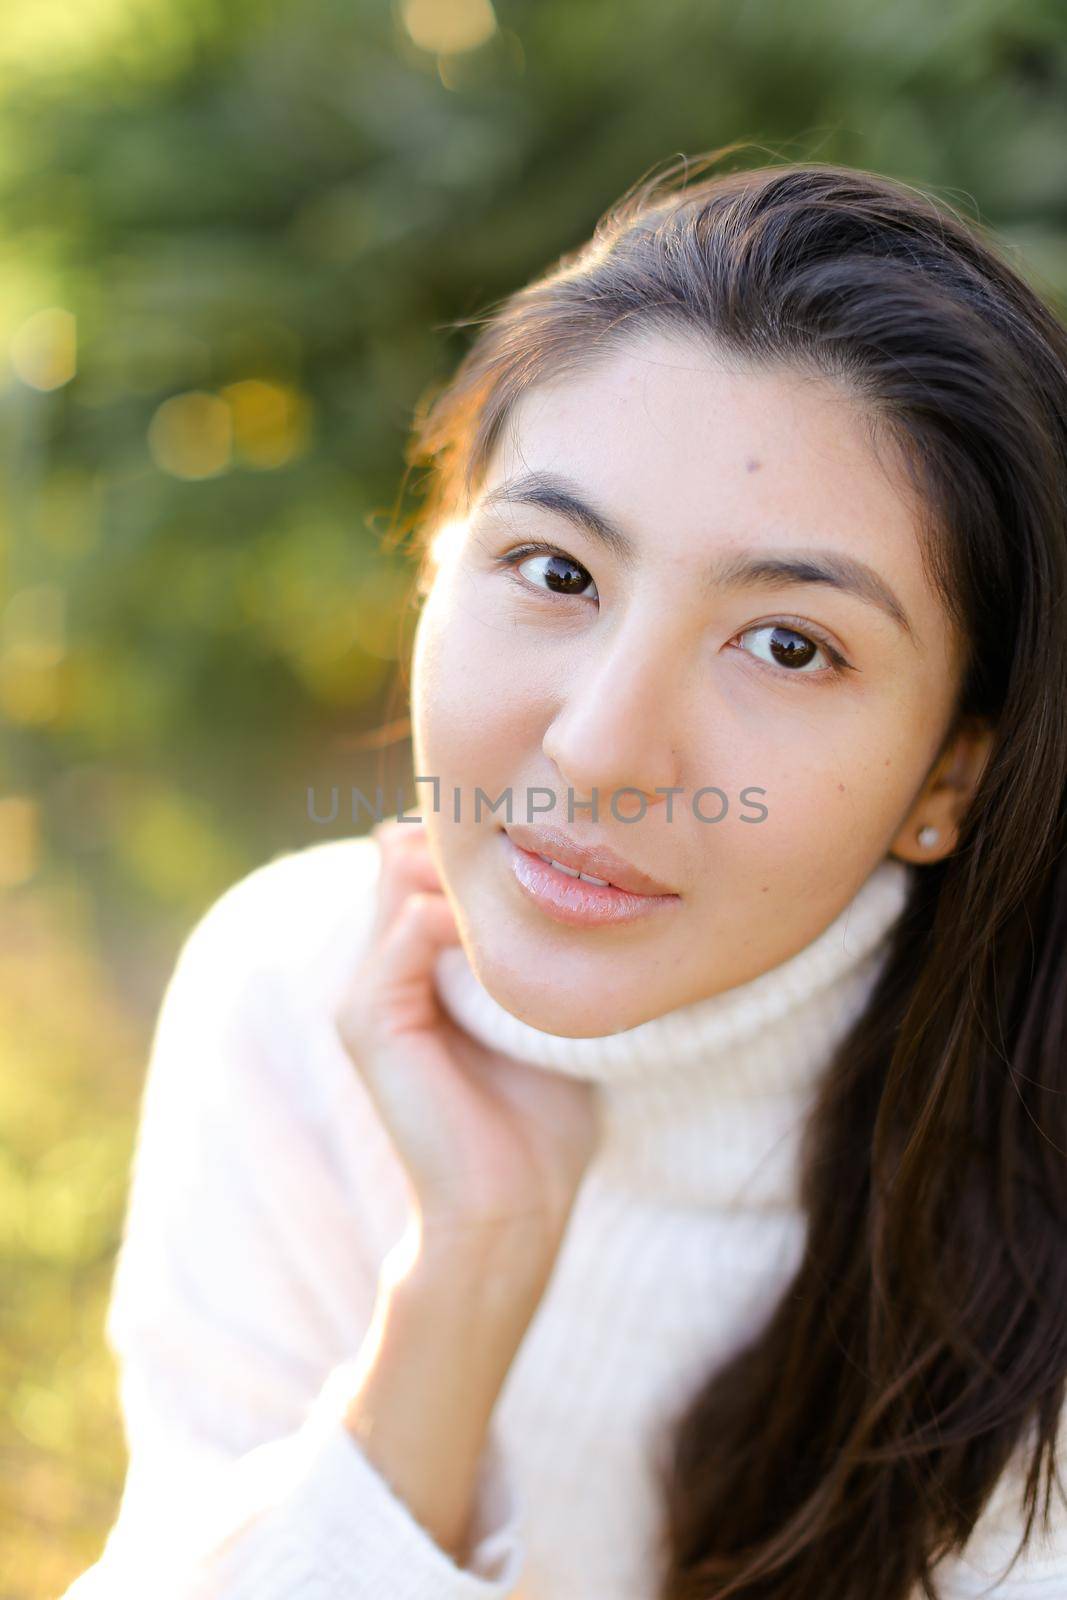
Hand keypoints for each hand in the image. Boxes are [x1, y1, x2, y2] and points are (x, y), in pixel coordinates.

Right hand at [336, 813, 603, 1278]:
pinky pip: (407, 929)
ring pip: (404, 872)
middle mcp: (380, 965)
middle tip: (554, 848)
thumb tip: (574, 880)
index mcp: (414, 962)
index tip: (555, 833)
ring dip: (474, 874)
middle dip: (478, 839)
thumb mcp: (546, 1014)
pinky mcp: (368, 1018)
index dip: (483, 836)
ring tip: (544, 888)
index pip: (426, 855)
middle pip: (410, 848)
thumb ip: (537, 952)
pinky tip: (524, 943)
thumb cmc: (541, 1119)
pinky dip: (463, 918)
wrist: (512, 1210)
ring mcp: (366, 989)